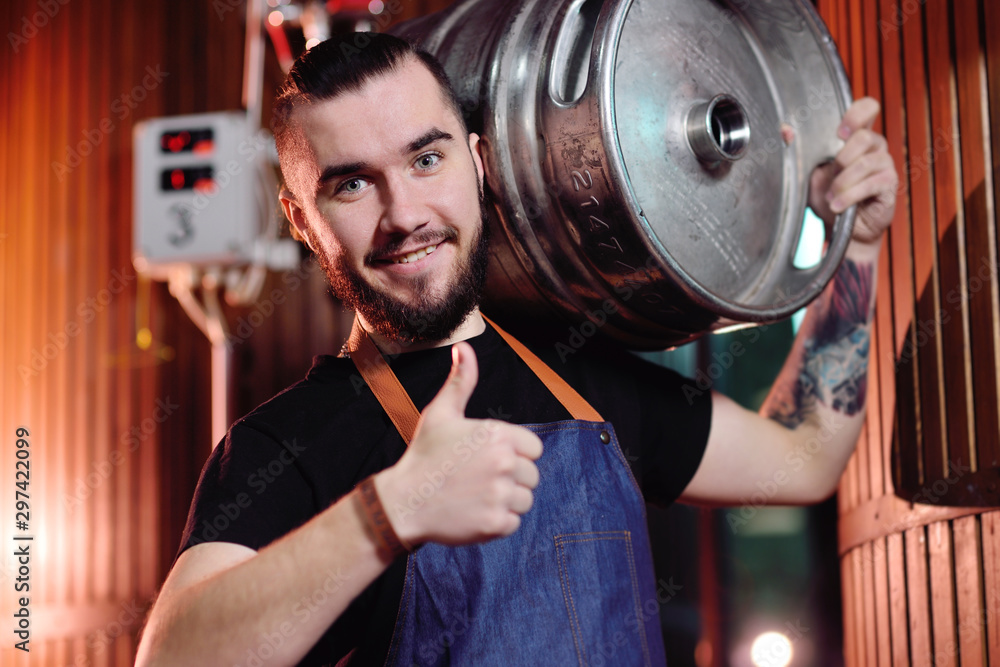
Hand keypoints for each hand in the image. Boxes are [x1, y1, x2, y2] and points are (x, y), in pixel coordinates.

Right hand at [376, 343, 542, 545]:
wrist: (404, 502)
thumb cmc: (424, 455)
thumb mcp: (441, 413)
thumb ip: (461, 380)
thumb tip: (464, 347)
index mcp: (497, 434)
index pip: (534, 449)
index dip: (514, 454)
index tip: (488, 460)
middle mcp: (504, 462)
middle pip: (531, 475)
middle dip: (510, 479)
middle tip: (478, 480)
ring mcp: (500, 494)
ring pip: (525, 500)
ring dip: (506, 501)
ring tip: (476, 496)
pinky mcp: (496, 523)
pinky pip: (513, 523)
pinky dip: (497, 523)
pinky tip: (474, 512)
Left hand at [807, 97, 898, 244]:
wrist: (840, 227)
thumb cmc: (828, 196)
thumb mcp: (810, 172)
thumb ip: (801, 152)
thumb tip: (785, 131)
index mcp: (857, 138)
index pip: (868, 109)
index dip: (856, 114)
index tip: (839, 133)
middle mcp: (875, 147)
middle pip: (864, 137)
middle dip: (840, 161)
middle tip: (830, 178)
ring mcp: (885, 165)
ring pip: (865, 162)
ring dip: (842, 182)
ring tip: (831, 197)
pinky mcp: (890, 185)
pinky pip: (872, 184)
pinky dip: (850, 196)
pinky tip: (839, 206)